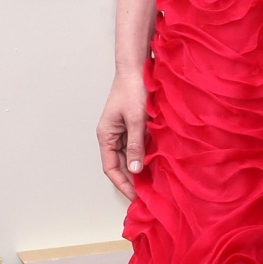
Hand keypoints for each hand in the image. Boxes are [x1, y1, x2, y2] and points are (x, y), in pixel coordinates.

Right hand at [99, 70, 148, 199]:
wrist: (136, 67)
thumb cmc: (133, 89)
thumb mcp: (136, 120)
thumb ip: (136, 145)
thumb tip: (136, 169)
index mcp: (106, 135)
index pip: (111, 168)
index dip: (122, 184)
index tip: (135, 196)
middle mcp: (112, 135)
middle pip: (120, 165)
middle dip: (132, 180)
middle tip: (147, 194)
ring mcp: (122, 130)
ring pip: (130, 156)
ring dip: (139, 168)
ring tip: (153, 183)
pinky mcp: (132, 125)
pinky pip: (137, 146)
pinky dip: (145, 156)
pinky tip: (156, 163)